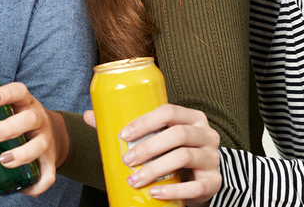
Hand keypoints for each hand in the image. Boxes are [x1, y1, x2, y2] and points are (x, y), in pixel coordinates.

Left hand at [0, 82, 65, 195]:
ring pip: (40, 145)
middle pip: (30, 119)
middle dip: (9, 128)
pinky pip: (49, 174)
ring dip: (22, 154)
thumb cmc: (15, 118)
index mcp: (24, 102)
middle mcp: (38, 118)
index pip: (19, 91)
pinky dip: (39, 184)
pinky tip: (24, 189)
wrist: (50, 131)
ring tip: (4, 160)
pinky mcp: (50, 160)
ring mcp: (46, 139)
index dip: (6, 93)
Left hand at [85, 105, 220, 205]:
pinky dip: (173, 190)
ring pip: (185, 158)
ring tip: (134, 179)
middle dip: (148, 147)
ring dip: (156, 169)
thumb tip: (89, 115)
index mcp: (190, 117)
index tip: (122, 135)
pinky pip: (196, 186)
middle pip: (178, 135)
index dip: (145, 122)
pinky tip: (154, 192)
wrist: (198, 178)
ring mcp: (212, 158)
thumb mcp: (154, 136)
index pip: (169, 111)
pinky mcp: (214, 182)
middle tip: (126, 159)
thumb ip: (125, 127)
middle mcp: (206, 134)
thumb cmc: (170, 151)